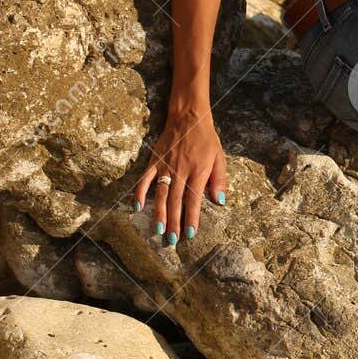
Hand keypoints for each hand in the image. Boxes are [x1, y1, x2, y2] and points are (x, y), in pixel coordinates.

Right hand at [134, 105, 227, 244]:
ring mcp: (166, 166)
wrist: (189, 117)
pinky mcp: (155, 161)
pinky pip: (145, 179)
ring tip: (158, 230)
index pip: (194, 199)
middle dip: (174, 222)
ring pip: (161, 194)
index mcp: (198, 171)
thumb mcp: (219, 157)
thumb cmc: (206, 139)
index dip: (192, 217)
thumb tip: (220, 201)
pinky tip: (137, 207)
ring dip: (159, 213)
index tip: (190, 234)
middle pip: (176, 201)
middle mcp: (181, 171)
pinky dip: (140, 192)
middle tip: (172, 240)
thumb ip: (219, 180)